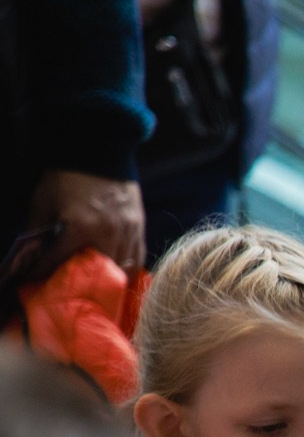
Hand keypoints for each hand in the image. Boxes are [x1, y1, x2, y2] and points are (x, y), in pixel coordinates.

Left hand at [24, 170, 143, 275]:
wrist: (99, 150)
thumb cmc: (66, 176)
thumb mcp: (43, 201)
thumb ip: (38, 229)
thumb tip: (32, 254)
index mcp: (79, 227)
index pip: (57, 260)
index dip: (41, 273)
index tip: (31, 281)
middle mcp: (107, 234)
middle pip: (96, 274)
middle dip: (80, 283)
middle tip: (67, 287)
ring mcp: (127, 232)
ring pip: (121, 270)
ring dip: (107, 280)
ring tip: (95, 285)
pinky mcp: (139, 227)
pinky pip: (137, 258)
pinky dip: (127, 269)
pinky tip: (117, 273)